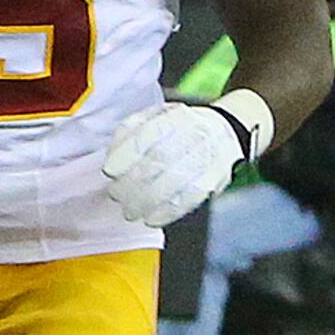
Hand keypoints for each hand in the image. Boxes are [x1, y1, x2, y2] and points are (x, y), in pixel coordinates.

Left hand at [102, 93, 261, 225]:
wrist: (225, 132)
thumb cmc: (182, 127)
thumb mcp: (156, 115)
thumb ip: (132, 130)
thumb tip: (113, 155)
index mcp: (176, 117)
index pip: (148, 134)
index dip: (125, 155)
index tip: (109, 170)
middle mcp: (194, 134)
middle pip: (159, 160)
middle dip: (131, 182)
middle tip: (116, 194)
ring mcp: (206, 158)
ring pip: (173, 183)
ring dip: (146, 202)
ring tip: (130, 211)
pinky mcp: (213, 181)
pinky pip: (189, 200)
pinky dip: (166, 213)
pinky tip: (151, 218)